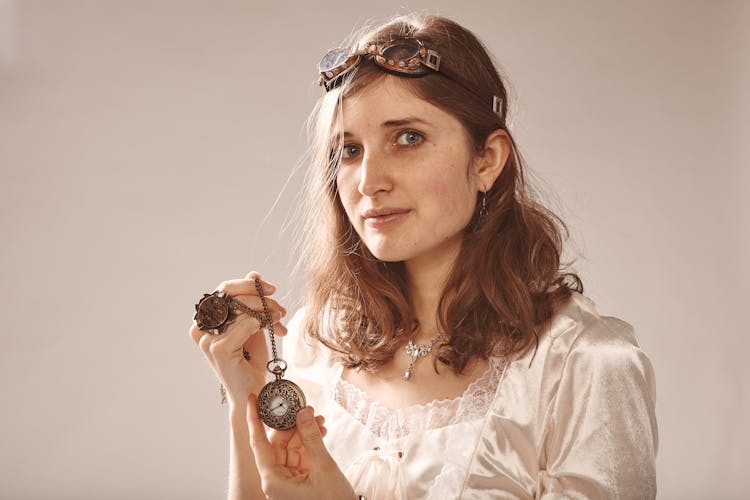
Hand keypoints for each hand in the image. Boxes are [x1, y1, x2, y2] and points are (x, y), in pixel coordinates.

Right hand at [189, 271, 287, 406]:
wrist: (254, 394)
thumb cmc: (251, 361)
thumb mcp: (252, 326)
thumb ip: (250, 301)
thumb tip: (253, 273)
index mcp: (205, 321)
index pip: (224, 290)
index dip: (248, 285)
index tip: (270, 289)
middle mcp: (200, 330)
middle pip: (229, 295)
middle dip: (259, 296)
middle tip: (278, 303)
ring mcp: (207, 340)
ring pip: (240, 309)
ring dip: (266, 310)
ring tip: (280, 317)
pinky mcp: (218, 349)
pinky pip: (245, 324)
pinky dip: (263, 323)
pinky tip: (275, 328)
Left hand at [248, 396, 355, 499]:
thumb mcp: (324, 468)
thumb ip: (312, 438)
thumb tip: (303, 413)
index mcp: (273, 481)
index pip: (258, 443)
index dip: (254, 419)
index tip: (252, 400)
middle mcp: (276, 482)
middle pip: (276, 444)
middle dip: (291, 424)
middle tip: (304, 408)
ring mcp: (288, 482)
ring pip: (290, 448)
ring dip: (303, 432)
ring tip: (317, 418)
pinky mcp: (299, 482)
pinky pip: (300, 456)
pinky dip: (309, 443)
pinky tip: (320, 431)